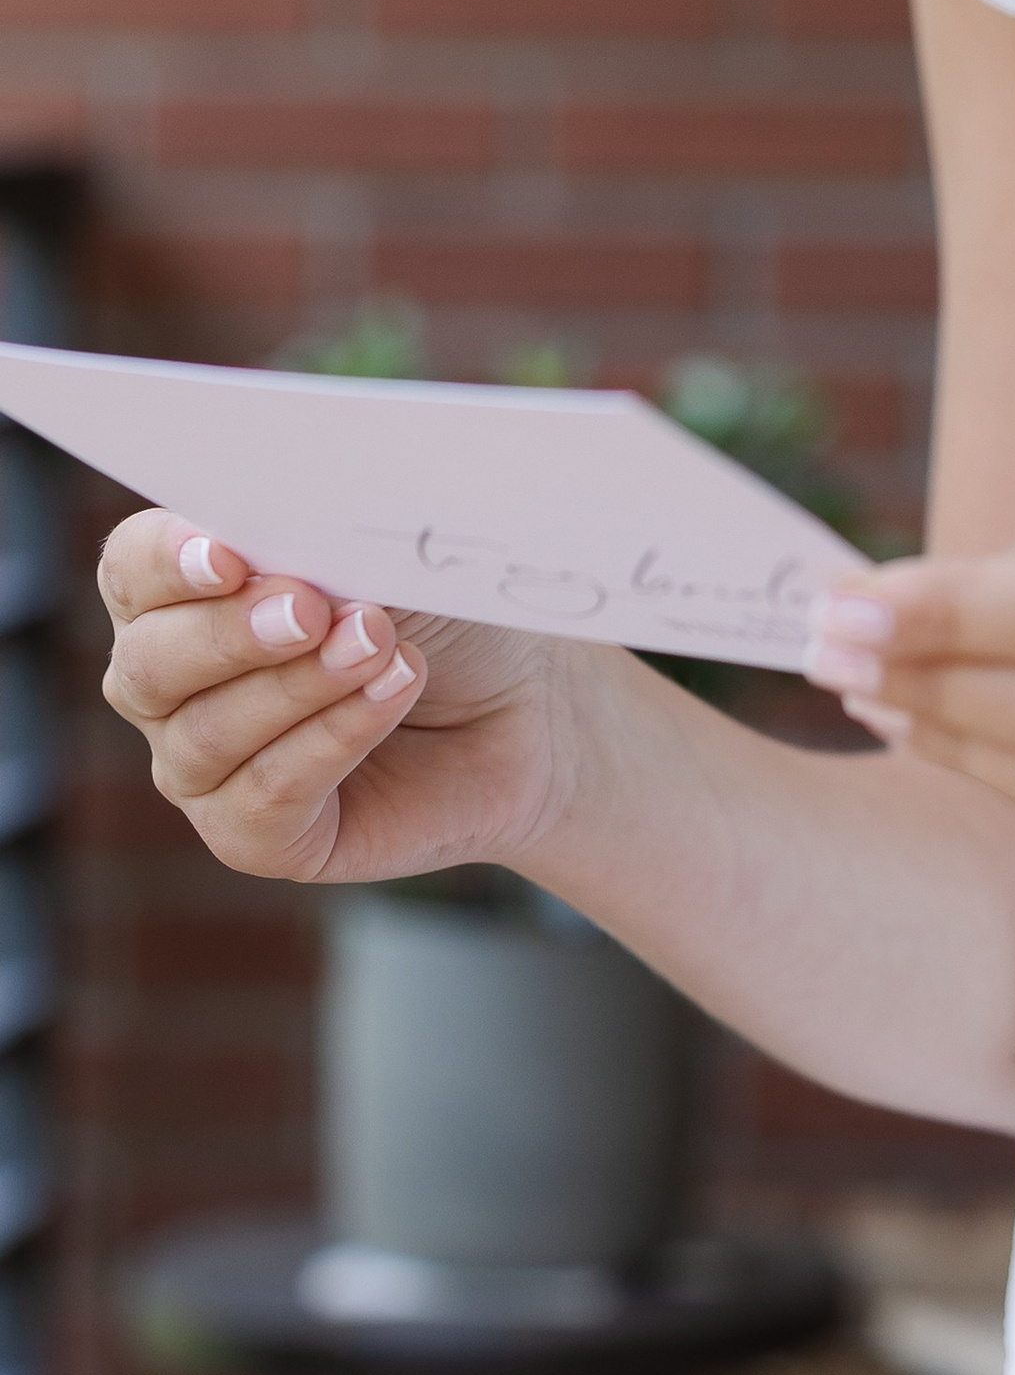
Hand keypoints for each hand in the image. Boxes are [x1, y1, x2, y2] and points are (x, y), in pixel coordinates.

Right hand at [98, 510, 581, 889]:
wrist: (521, 706)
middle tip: (311, 606)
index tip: (230, 554)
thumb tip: (289, 538)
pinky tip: (391, 692)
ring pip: (206, 734)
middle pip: (149, 662)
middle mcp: (171, 687)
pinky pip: (264, 796)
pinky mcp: (254, 837)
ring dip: (300, 684)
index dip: (168, 562)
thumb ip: (321, 545)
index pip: (133, 570)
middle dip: (230, 632)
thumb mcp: (381, 559)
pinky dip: (332, 738)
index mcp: (180, 595)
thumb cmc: (436, 614)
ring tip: (378, 644)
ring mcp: (203, 769)